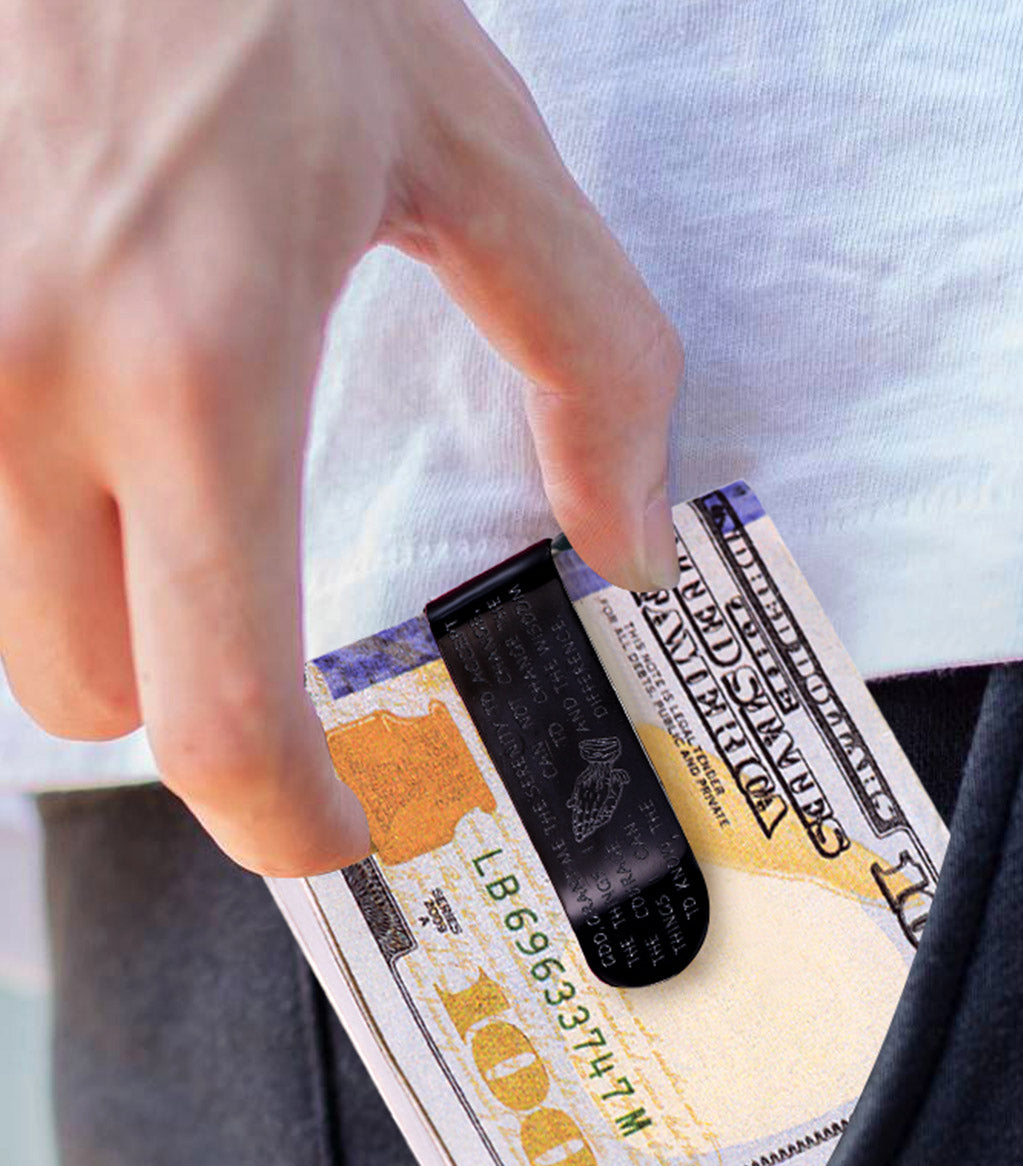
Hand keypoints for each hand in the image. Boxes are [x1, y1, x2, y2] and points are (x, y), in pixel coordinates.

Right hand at [0, 0, 683, 875]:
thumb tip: (630, 543)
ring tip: (140, 473)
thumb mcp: (474, 149)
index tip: (333, 828)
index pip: (218, 717)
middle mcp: (22, 387)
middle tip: (237, 607)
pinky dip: (18, 508)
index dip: (282, 820)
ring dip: (87, 600)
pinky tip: (69, 405)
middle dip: (180, 691)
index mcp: (200, 368)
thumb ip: (591, 362)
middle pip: (88, 698)